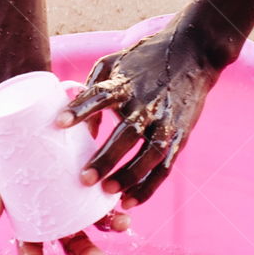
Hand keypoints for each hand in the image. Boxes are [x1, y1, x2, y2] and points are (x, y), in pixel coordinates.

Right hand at [0, 159, 130, 254]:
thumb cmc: (7, 148)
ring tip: (123, 225)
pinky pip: (108, 195)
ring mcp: (77, 198)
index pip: (31, 247)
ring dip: (111, 227)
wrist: (30, 112)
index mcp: (32, 218)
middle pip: (72, 242)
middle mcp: (58, 214)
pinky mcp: (94, 178)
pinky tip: (127, 206)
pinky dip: (119, 202)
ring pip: (96, 221)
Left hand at [57, 25, 222, 207]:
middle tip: (85, 179)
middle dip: (107, 158)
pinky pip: (164, 167)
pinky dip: (148, 187)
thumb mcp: (113, 64)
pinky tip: (129, 201)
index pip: (100, 96)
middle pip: (127, 134)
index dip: (80, 109)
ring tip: (109, 193)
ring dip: (130, 176)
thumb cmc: (143, 61)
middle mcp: (147, 104)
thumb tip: (82, 130)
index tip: (59, 123)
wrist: (193, 53)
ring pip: (150, 155)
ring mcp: (166, 122)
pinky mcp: (179, 136)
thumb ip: (91, 92)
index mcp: (125, 84)